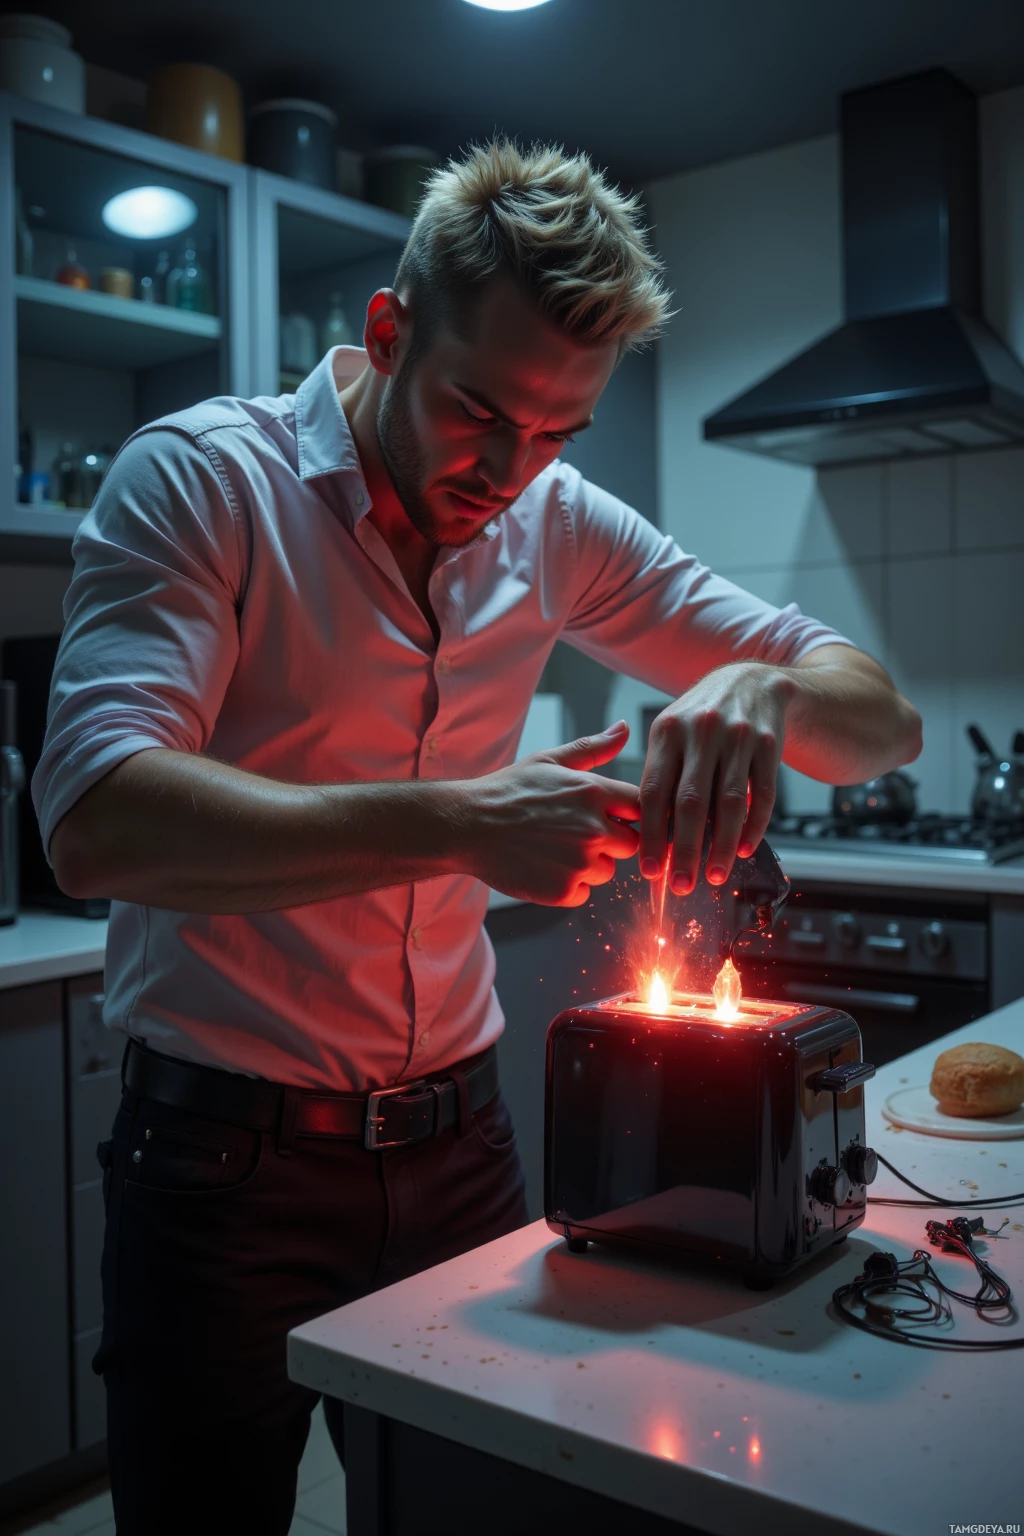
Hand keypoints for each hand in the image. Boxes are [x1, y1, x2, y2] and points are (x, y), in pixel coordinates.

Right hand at [466, 721, 640, 906]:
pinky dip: (567, 886)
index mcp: (593, 792)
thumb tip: (625, 728)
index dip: (629, 813)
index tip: (611, 816)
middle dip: (610, 841)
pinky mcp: (563, 891)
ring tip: (552, 849)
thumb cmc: (508, 791)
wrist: (467, 825)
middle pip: (631, 844)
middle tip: (573, 833)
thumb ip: (593, 748)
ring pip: (606, 871)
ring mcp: (579, 862)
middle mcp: (592, 828)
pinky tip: (542, 867)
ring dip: (588, 865)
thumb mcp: (550, 760)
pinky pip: (583, 893)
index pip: (641, 807)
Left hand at [639, 664, 796, 894]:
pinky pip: (762, 795)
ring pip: (728, 803)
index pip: (655, 792)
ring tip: (713, 876)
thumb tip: (651, 835)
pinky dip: (753, 827)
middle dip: (685, 850)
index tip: (650, 869)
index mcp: (668, 731)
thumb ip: (661, 775)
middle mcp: (701, 732)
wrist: (752, 681)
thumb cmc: (701, 719)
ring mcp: (738, 737)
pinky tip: (743, 850)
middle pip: (691, 802)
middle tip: (681, 885)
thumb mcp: (672, 733)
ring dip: (720, 846)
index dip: (652, 834)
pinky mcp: (769, 745)